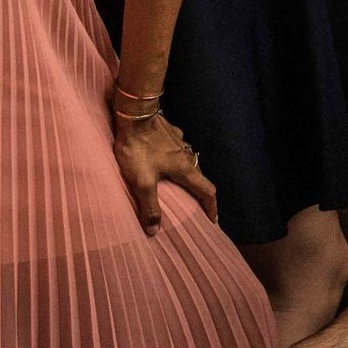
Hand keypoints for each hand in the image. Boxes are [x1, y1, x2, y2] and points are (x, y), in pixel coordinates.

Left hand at [112, 109, 216, 236]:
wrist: (134, 116)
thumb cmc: (139, 150)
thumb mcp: (142, 182)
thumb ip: (149, 206)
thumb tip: (154, 231)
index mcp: (184, 169)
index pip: (206, 191)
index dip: (211, 206)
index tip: (213, 219)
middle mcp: (187, 155)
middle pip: (199, 176)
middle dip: (198, 191)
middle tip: (193, 202)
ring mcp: (179, 141)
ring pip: (189, 161)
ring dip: (187, 173)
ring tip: (177, 181)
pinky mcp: (169, 132)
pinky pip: (177, 148)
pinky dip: (175, 157)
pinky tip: (163, 156)